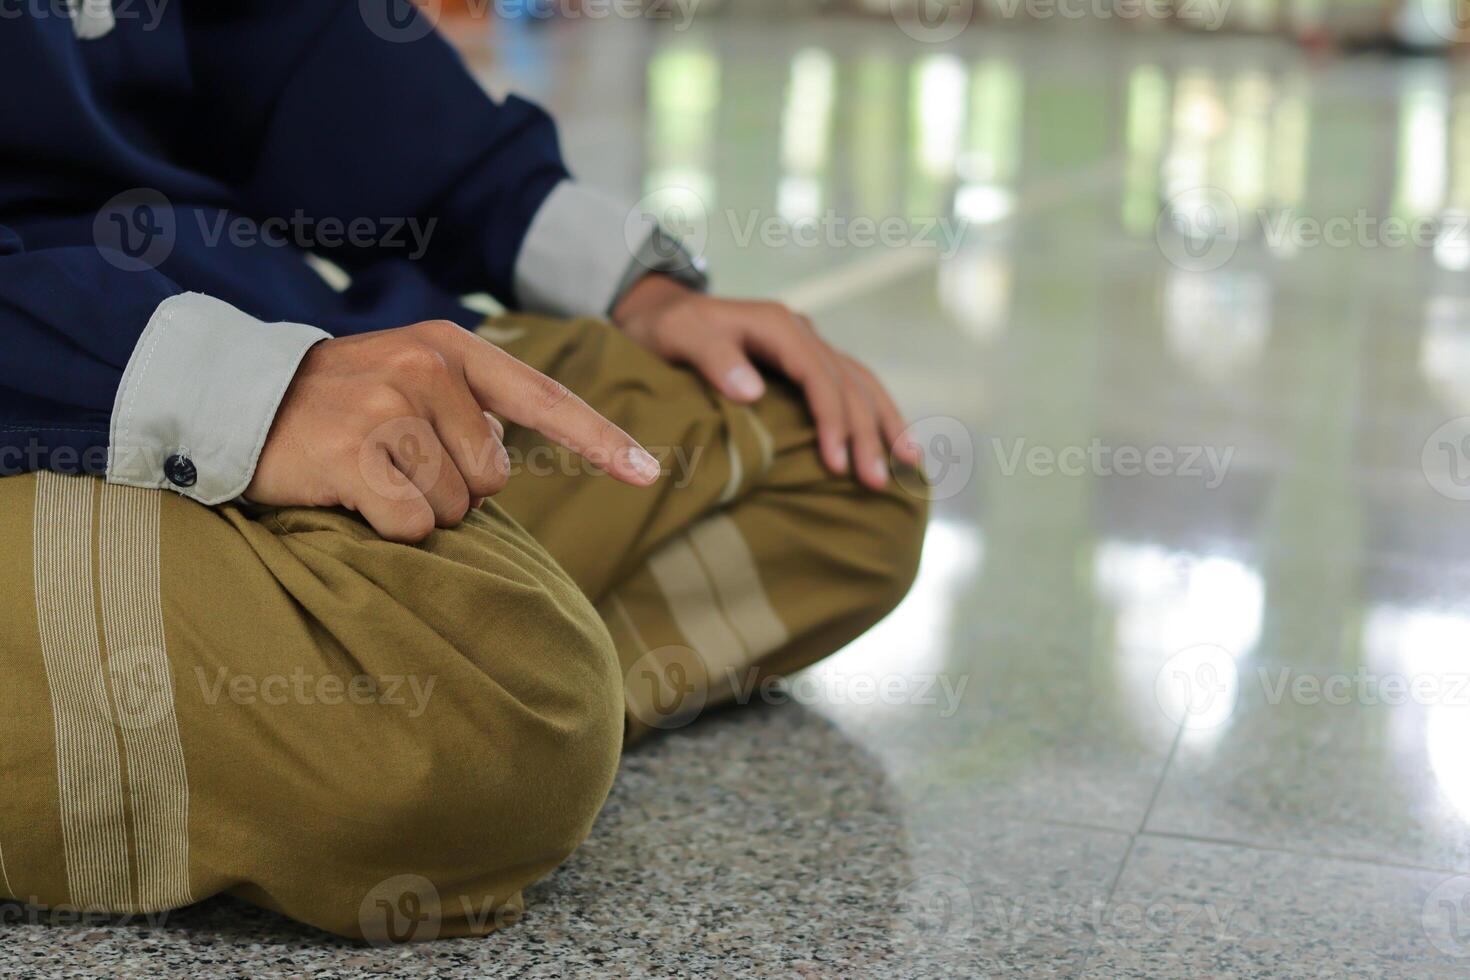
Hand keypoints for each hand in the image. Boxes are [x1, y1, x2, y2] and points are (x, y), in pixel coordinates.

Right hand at [247, 319, 660, 542]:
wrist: (235, 404)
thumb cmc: (337, 407)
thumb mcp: (409, 381)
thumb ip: (471, 408)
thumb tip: (513, 461)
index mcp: (452, 349)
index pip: (544, 399)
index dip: (599, 441)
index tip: (649, 472)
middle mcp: (427, 367)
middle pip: (494, 476)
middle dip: (452, 487)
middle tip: (393, 460)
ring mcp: (390, 407)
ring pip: (456, 506)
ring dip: (416, 507)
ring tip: (368, 471)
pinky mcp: (356, 453)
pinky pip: (413, 525)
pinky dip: (387, 528)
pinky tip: (349, 493)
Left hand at [613, 275, 920, 490]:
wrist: (657, 311)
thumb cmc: (662, 329)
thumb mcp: (678, 335)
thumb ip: (713, 359)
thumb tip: (753, 392)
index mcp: (778, 325)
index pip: (819, 376)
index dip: (832, 420)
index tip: (835, 463)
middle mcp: (801, 332)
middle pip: (848, 384)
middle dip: (866, 434)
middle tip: (875, 483)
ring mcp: (807, 346)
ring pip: (861, 383)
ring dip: (886, 423)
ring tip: (909, 465)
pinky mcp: (805, 363)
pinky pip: (851, 386)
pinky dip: (875, 413)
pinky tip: (891, 442)